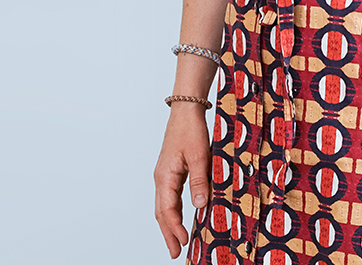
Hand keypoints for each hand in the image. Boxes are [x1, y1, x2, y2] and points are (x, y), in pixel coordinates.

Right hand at [153, 105, 211, 258]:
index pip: (167, 210)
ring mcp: (165, 174)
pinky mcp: (172, 169)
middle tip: (175, 251)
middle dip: (168, 232)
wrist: (186, 109)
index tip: (183, 242)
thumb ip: (199, 181)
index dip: (174, 228)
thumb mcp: (200, 155)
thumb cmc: (191, 129)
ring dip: (170, 223)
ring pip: (164, 204)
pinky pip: (170, 195)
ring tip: (177, 239)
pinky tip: (182, 214)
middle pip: (162, 212)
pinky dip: (174, 209)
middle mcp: (162, 178)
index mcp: (165, 176)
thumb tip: (199, 206)